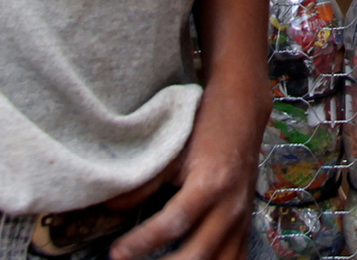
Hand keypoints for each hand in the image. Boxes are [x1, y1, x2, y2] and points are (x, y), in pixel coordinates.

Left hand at [111, 73, 269, 259]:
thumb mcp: (173, 148)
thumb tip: (109, 206)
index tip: (116, 253)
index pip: (172, 224)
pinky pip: (236, 259)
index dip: (141, 242)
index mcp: (210, 184)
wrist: (243, 112)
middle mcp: (230, 207)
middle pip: (196, 254)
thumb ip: (144, 182)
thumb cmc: (205, 127)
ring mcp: (242, 220)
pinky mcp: (246, 225)